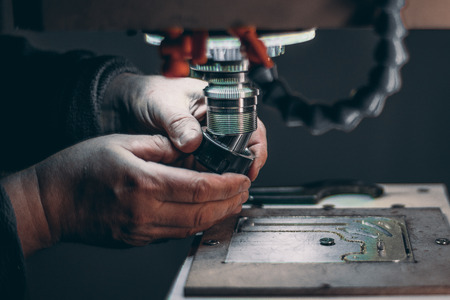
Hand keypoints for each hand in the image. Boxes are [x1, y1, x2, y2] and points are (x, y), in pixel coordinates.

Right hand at [2, 134, 249, 255]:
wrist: (50, 203)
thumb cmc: (79, 169)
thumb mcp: (122, 143)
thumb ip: (161, 146)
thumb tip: (190, 148)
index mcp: (144, 183)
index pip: (200, 188)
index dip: (228, 185)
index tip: (243, 178)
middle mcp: (146, 212)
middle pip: (203, 213)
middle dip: (230, 202)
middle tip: (245, 189)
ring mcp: (142, 231)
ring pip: (193, 228)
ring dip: (218, 215)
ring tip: (232, 200)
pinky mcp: (138, 240)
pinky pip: (176, 234)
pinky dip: (197, 223)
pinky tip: (205, 211)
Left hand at [104, 74, 267, 179]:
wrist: (122, 107)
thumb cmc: (147, 93)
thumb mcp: (163, 103)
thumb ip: (178, 121)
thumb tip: (193, 141)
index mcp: (218, 104)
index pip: (250, 125)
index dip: (256, 147)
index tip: (251, 165)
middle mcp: (215, 126)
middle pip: (241, 149)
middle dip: (241, 168)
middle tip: (237, 184)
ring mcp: (204, 144)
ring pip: (225, 165)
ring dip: (224, 178)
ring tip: (221, 192)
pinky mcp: (191, 159)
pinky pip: (205, 174)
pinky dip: (206, 184)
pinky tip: (204, 193)